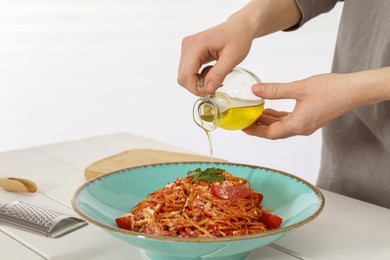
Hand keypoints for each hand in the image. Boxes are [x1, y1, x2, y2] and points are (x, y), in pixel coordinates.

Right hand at [177, 18, 253, 95]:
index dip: (196, 88)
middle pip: (182, 77)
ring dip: (199, 81)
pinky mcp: (190, 51)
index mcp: (196, 45)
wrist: (240, 27)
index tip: (211, 91)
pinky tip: (211, 71)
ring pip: (185, 75)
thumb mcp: (232, 58)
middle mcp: (187, 45)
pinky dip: (199, 76)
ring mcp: (187, 48)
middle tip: (214, 86)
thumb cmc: (238, 38)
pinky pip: (189, 71)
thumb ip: (218, 74)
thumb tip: (207, 90)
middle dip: (197, 86)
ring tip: (215, 75)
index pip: (186, 75)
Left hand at [243, 73, 361, 138]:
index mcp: (297, 125)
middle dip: (258, 127)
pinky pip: (289, 122)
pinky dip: (278, 117)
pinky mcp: (310, 119)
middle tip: (244, 121)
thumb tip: (255, 90)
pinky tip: (270, 109)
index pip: (270, 133)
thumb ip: (275, 90)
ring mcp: (306, 125)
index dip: (254, 131)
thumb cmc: (331, 89)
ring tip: (253, 114)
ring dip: (267, 121)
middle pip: (274, 132)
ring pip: (281, 126)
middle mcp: (301, 129)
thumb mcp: (299, 88)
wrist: (354, 90)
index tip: (242, 127)